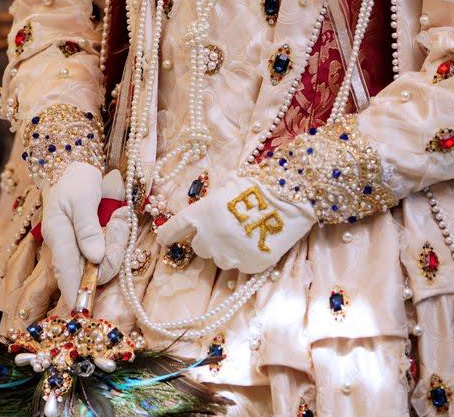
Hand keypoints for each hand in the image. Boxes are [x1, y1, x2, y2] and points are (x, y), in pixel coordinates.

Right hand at [42, 164, 129, 306]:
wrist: (71, 164)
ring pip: (100, 260)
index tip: (83, 312)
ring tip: (118, 214)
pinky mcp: (85, 241)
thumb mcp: (82, 198)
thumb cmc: (74, 179)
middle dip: (112, 253)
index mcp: (58, 236)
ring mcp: (75, 245)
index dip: (75, 292)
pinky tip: (117, 217)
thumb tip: (95, 259)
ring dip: (116, 241)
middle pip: (90, 268)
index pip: (67, 271)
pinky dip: (115, 237)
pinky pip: (103, 250)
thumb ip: (88, 228)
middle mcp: (65, 245)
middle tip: (120, 221)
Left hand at [154, 171, 315, 274]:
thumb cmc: (258, 185)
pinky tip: (256, 241)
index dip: (168, 234)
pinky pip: (240, 266)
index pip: (174, 229)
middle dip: (206, 240)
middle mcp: (210, 238)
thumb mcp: (228, 187)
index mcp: (201, 214)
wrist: (289, 198)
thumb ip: (212, 204)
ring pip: (219, 260)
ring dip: (225, 250)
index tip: (163, 238)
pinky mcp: (249, 267)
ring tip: (243, 234)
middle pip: (199, 247)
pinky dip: (244, 257)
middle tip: (224, 228)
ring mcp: (230, 255)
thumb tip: (208, 213)